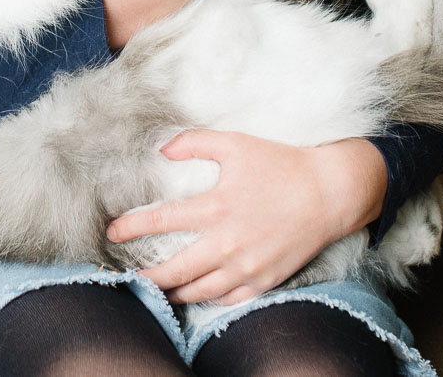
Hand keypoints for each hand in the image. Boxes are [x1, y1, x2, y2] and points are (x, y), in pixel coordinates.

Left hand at [105, 131, 387, 304]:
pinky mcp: (265, 279)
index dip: (132, 227)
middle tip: (130, 277)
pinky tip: (198, 294)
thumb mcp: (235, 143)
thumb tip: (161, 149)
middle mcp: (229, 242)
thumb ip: (194, 142)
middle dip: (147, 277)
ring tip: (159, 290)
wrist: (330, 192)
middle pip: (176, 270)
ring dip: (175, 292)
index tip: (112, 232)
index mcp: (217, 206)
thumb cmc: (281, 164)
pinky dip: (209, 300)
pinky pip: (230, 300)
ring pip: (201, 290)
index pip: (162, 221)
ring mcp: (248, 265)